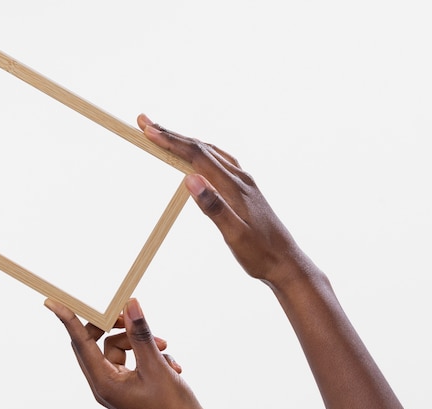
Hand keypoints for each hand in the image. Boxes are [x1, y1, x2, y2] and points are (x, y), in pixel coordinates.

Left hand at [44, 297, 211, 408]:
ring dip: (144, 342)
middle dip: (119, 328)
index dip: (67, 319)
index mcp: (103, 382)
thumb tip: (131, 305)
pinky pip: (133, 359)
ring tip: (165, 348)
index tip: (52, 302)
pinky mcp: (130, 385)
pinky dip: (152, 356)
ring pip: (121, 348)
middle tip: (132, 314)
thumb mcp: (156, 365)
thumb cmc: (171, 406)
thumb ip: (141, 334)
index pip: (80, 343)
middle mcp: (105, 384)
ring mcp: (117, 385)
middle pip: (99, 342)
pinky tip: (172, 366)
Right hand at [138, 114, 305, 285]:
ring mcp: (244, 182)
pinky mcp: (245, 189)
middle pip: (201, 148)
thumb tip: (190, 179)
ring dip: (185, 141)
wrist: (286, 262)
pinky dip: (201, 152)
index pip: (197, 157)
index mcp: (234, 187)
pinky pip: (219, 161)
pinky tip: (197, 156)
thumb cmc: (260, 253)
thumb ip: (214, 207)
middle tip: (145, 122)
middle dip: (171, 135)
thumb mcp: (234, 236)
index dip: (171, 142)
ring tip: (164, 134)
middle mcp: (240, 178)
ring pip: (210, 152)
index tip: (148, 130)